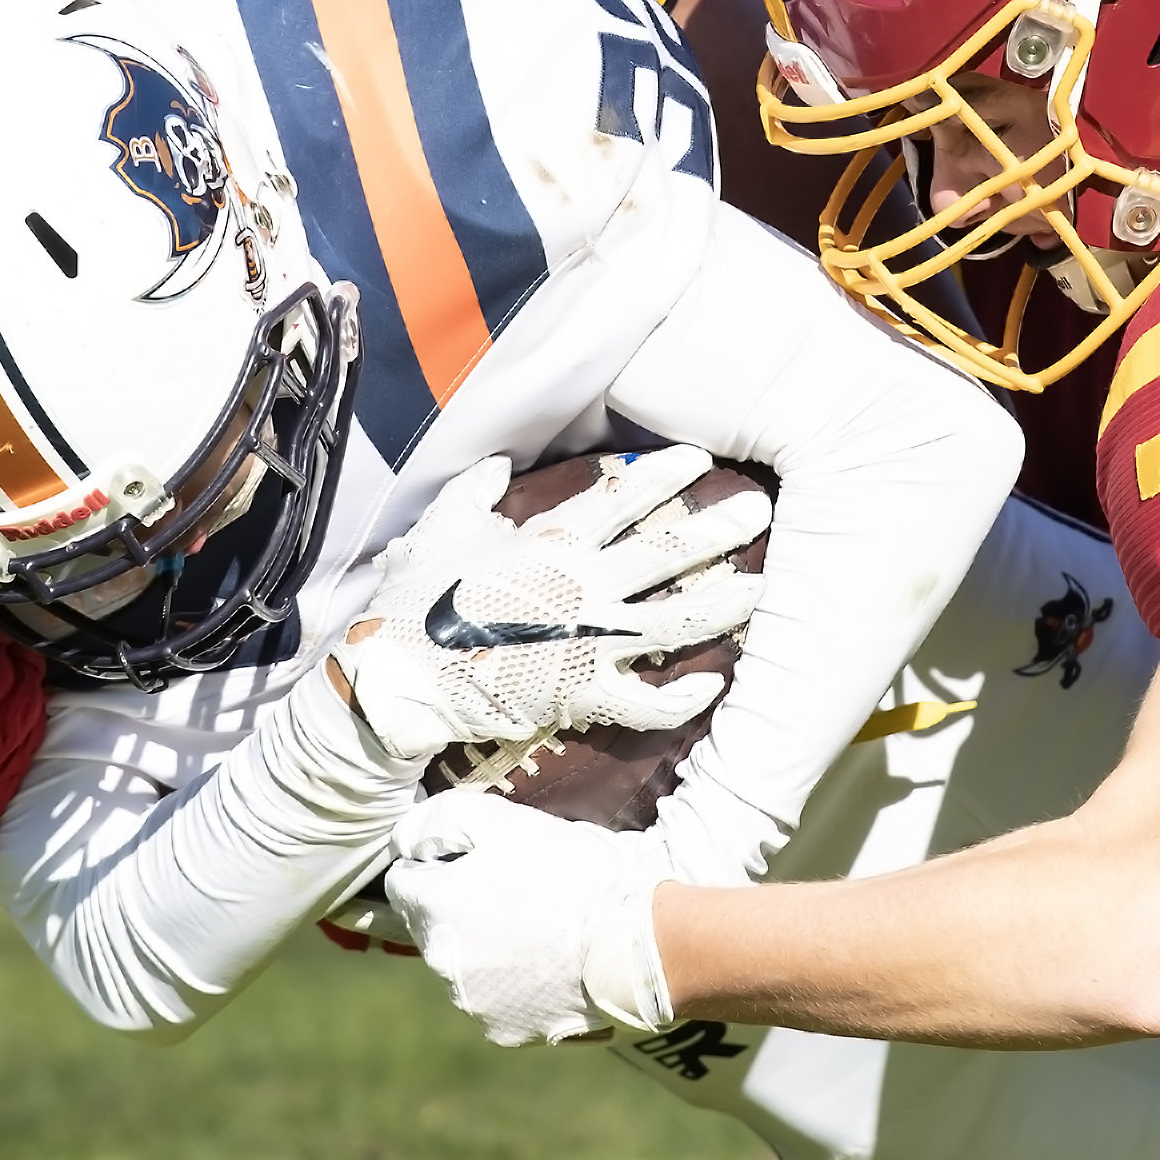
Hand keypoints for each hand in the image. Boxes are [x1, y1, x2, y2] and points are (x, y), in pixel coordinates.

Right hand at [334, 446, 766, 764]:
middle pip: (666, 551)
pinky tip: (711, 684)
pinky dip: (682, 696)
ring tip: (762, 588)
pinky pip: (647, 700)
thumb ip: (474, 492)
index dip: (664, 475)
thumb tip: (497, 463)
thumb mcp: (436, 530)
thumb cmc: (413, 602)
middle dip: (718, 530)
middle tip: (760, 512)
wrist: (397, 677)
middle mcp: (581, 586)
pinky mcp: (582, 693)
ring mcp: (587, 641)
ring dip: (723, 604)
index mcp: (548, 542)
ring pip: (674, 621)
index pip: (620, 497)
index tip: (701, 459)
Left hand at [385, 794, 674, 1044]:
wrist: (636, 943)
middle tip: (516, 889)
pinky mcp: (506, 1031)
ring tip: (539, 928)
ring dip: (485, 947)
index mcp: (433, 907)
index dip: (437, 863)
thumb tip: (404, 838)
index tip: (476, 858)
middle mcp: (440, 962)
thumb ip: (441, 820)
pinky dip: (513, 984)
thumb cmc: (572, 875)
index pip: (402, 881)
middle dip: (460, 906)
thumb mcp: (504, 822)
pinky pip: (496, 1000)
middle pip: (432, 925)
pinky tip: (550, 964)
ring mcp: (472, 1003)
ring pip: (463, 965)